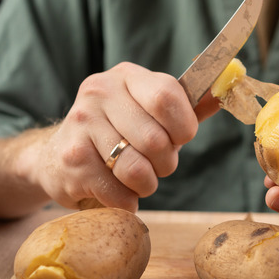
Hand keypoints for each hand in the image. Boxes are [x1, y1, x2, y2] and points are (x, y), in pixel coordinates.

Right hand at [22, 62, 218, 210]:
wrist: (56, 157)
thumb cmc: (117, 134)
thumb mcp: (149, 112)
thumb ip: (186, 107)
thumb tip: (222, 93)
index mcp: (126, 77)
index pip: (167, 96)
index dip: (183, 126)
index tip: (181, 138)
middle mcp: (99, 93)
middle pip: (156, 140)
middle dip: (166, 163)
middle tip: (155, 164)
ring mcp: (81, 125)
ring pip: (137, 171)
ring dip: (146, 185)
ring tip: (136, 178)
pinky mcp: (71, 160)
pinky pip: (118, 193)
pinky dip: (125, 201)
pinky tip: (115, 189)